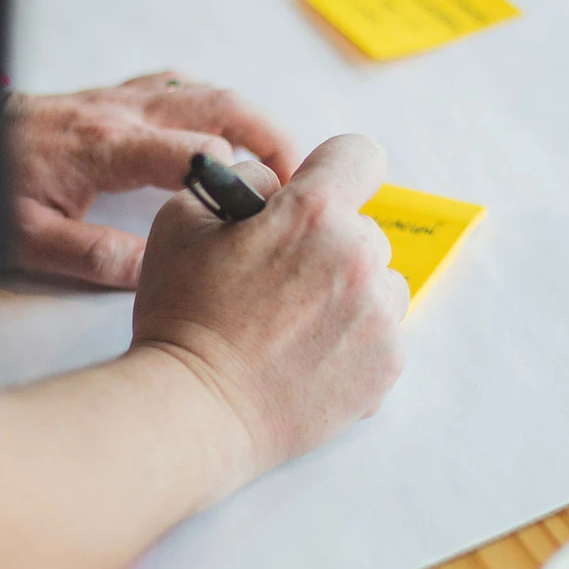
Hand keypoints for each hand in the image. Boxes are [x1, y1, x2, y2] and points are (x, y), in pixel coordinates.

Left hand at [6, 71, 298, 287]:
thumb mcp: (25, 239)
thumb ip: (91, 256)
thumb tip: (154, 270)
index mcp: (108, 146)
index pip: (199, 149)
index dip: (243, 178)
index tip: (268, 213)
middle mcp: (120, 112)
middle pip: (220, 104)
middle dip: (270, 135)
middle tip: (301, 176)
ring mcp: (116, 97)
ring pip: (203, 90)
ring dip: (249, 118)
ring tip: (278, 159)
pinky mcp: (108, 96)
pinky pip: (176, 87)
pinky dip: (211, 104)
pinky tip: (222, 133)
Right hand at [132, 135, 409, 499]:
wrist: (196, 411)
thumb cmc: (182, 317)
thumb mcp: (183, 221)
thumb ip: (240, 184)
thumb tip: (277, 186)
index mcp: (312, 214)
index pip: (359, 156)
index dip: (333, 171)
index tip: (314, 196)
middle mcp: (358, 259)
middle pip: (366, 229)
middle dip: (328, 245)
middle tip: (281, 282)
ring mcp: (379, 315)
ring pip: (381, 283)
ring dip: (349, 294)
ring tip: (296, 325)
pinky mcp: (386, 364)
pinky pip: (383, 334)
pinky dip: (353, 342)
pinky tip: (307, 358)